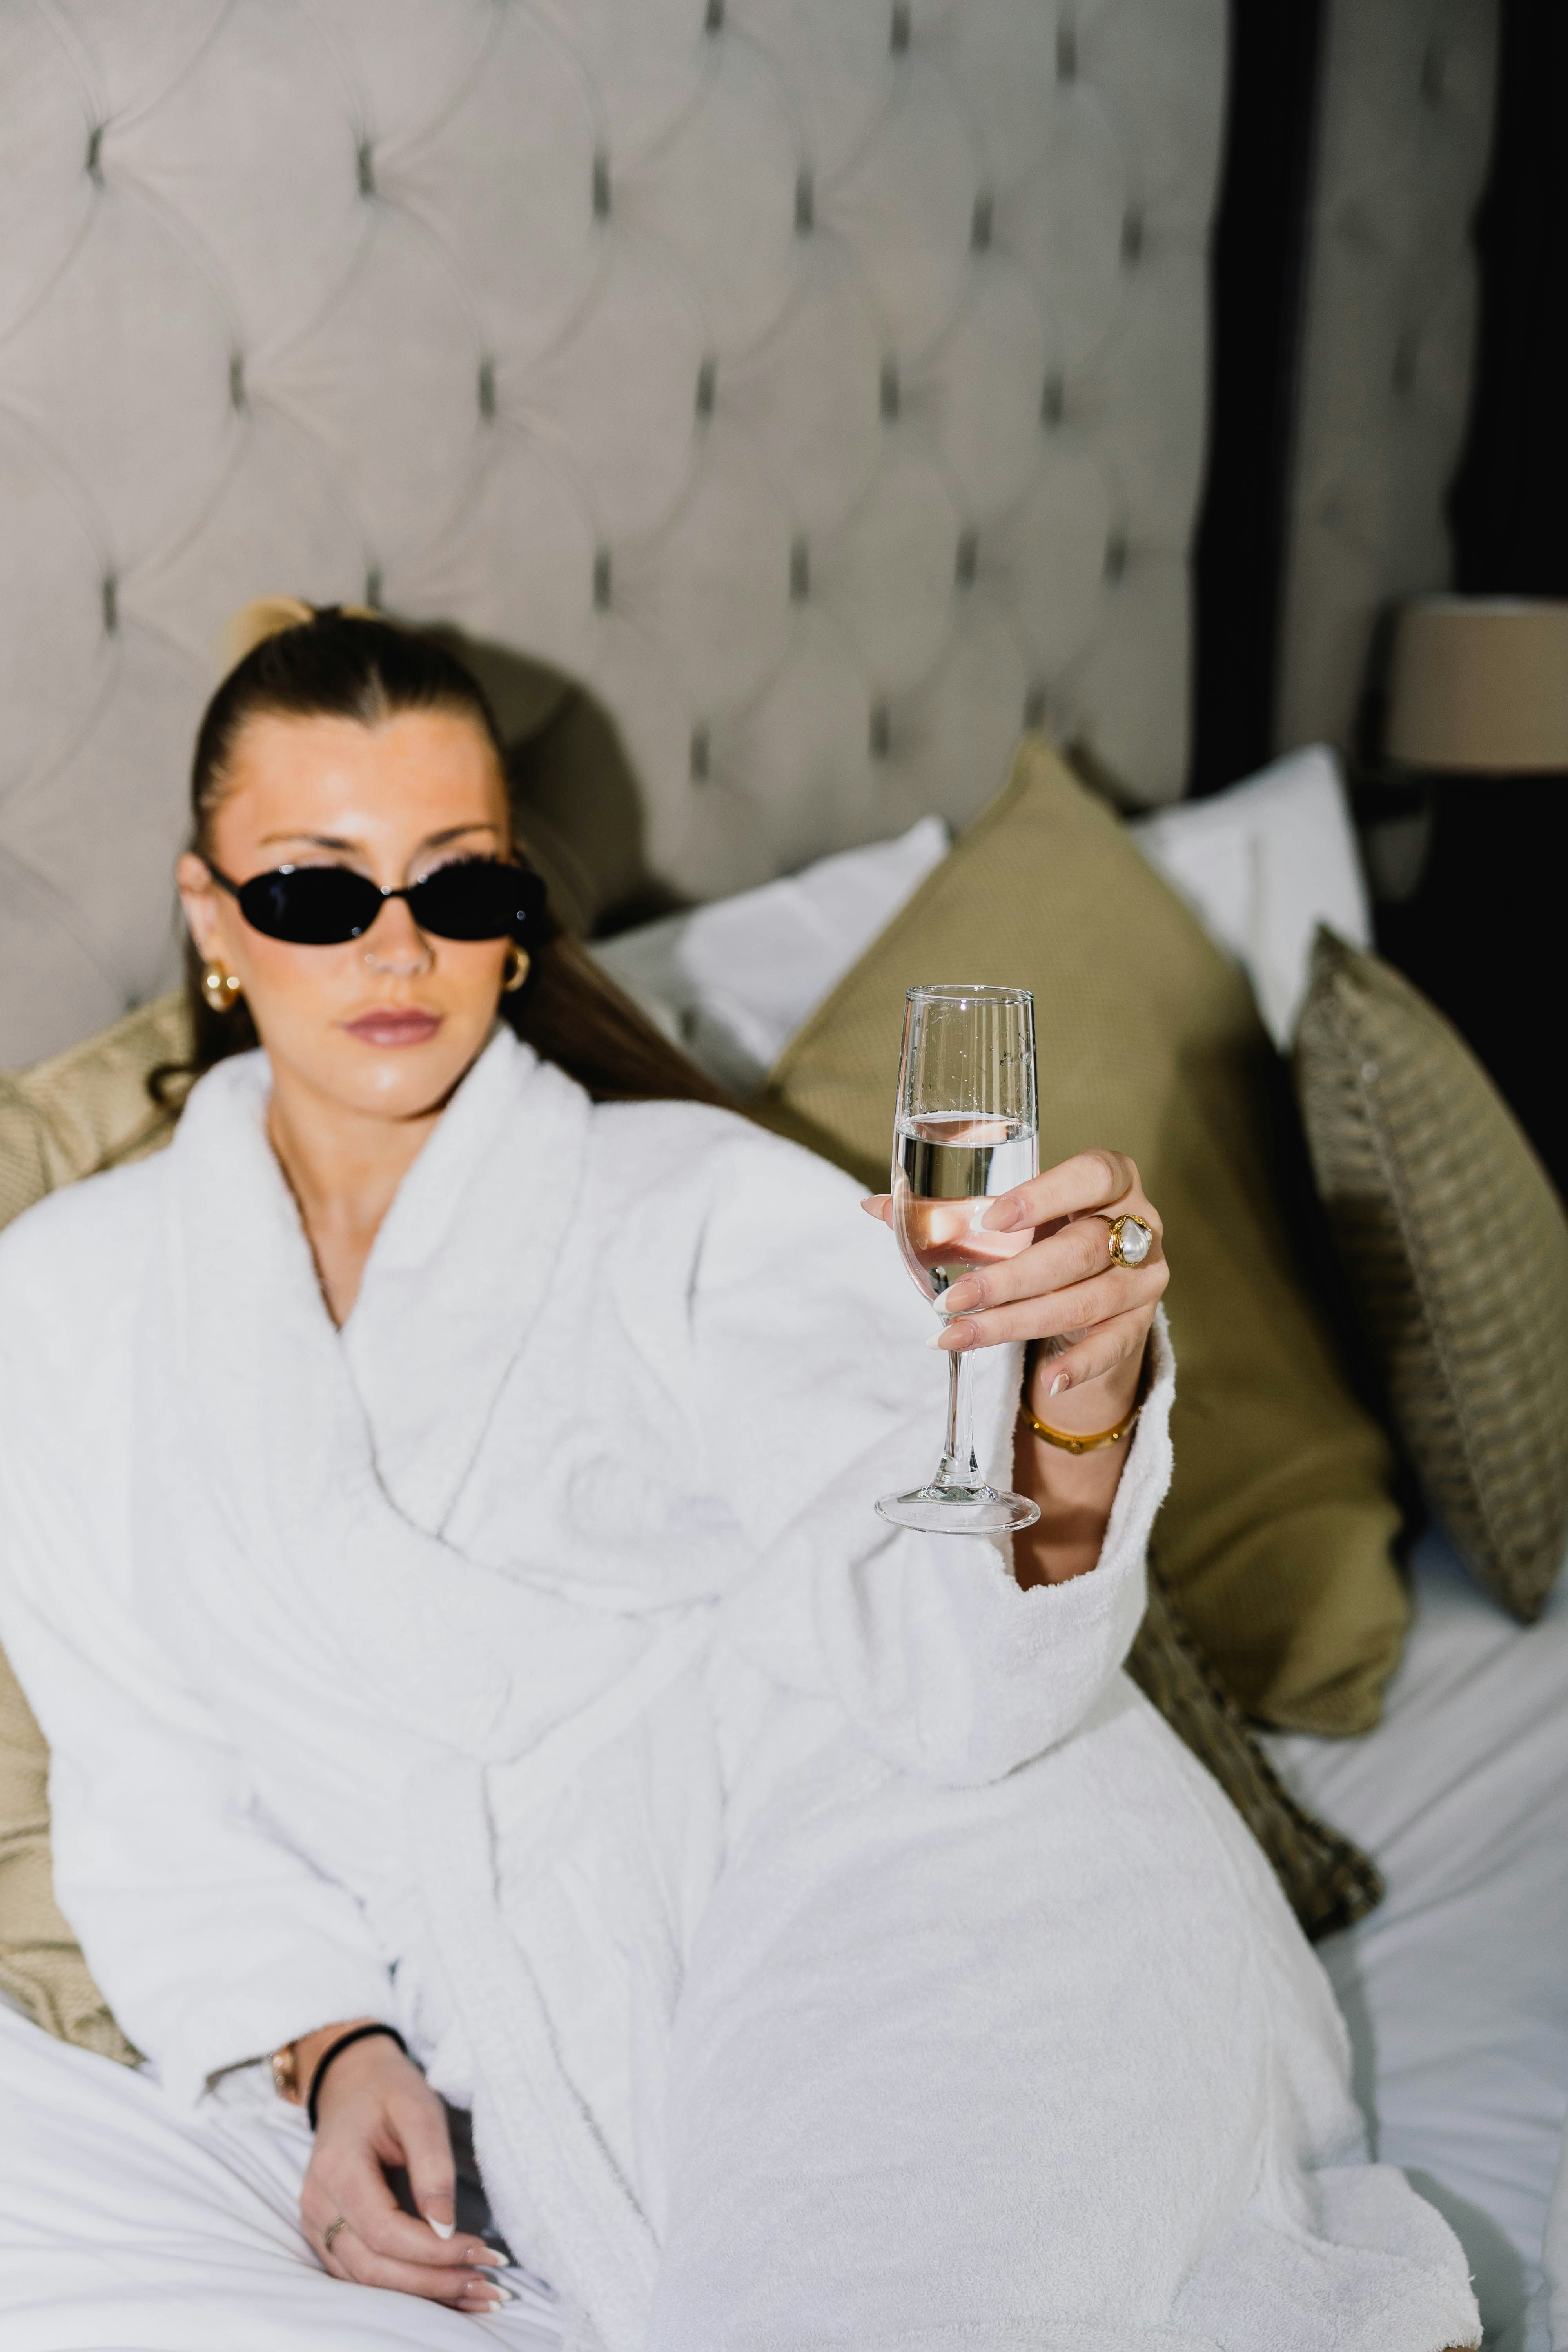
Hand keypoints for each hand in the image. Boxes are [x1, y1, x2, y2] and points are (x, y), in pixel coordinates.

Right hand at [296, 2024, 509, 2312]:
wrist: (352, 2084)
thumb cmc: (389, 2091)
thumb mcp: (419, 2109)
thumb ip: (432, 2165)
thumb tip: (445, 2226)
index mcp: (337, 2169)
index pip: (383, 2230)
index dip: (433, 2251)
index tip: (481, 2251)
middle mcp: (319, 2205)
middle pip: (373, 2267)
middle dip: (433, 2283)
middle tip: (489, 2287)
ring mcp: (318, 2226)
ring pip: (367, 2282)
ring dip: (423, 2297)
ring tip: (478, 2295)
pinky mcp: (329, 2237)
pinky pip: (363, 2277)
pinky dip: (405, 2290)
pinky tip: (447, 2291)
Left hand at [862, 1148, 1167, 1429]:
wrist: (1092, 1285)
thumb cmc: (1042, 1238)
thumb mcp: (1001, 1224)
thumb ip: (947, 1214)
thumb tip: (873, 1205)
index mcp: (1109, 1179)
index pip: (1090, 1175)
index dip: (1044, 1196)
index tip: (990, 1220)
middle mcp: (1139, 1224)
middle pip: (1080, 1249)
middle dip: (1011, 1278)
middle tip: (952, 1299)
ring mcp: (1146, 1277)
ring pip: (1087, 1301)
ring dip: (1019, 1323)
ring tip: (961, 1337)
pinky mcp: (1142, 1324)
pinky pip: (1114, 1346)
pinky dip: (1080, 1364)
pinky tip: (1049, 1380)